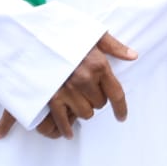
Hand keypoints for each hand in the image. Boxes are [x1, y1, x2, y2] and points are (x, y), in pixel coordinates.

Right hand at [0, 32, 137, 139]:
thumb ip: (114, 45)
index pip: (116, 94)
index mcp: (98, 65)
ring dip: (82, 109)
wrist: (33, 36)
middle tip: (86, 90)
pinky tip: (68, 132)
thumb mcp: (92, 33)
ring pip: (85, 114)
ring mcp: (68, 91)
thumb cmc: (64, 34)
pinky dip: (66, 129)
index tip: (121, 117)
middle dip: (95, 99)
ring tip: (76, 100)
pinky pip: (64, 121)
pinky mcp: (50, 98)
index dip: (121, 108)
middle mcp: (85, 80)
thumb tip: (133, 56)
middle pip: (100, 105)